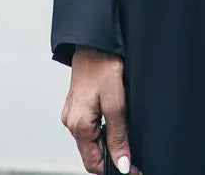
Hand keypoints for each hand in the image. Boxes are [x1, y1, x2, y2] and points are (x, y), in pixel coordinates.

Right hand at [61, 46, 139, 174]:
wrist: (94, 41)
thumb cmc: (103, 66)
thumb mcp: (116, 103)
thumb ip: (118, 136)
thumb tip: (121, 163)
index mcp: (79, 126)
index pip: (93, 163)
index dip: (114, 169)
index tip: (132, 169)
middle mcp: (71, 122)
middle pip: (92, 153)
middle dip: (112, 158)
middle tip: (133, 157)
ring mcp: (72, 113)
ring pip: (91, 141)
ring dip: (107, 144)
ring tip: (126, 139)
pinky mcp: (77, 105)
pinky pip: (89, 127)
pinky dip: (102, 131)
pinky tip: (114, 123)